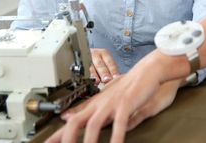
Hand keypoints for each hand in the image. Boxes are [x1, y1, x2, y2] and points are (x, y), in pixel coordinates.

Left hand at [44, 52, 179, 142]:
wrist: (147, 70)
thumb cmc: (129, 85)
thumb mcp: (107, 98)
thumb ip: (91, 110)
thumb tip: (72, 120)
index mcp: (95, 104)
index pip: (72, 120)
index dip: (58, 134)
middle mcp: (100, 104)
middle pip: (76, 122)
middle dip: (67, 138)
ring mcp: (112, 104)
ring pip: (94, 124)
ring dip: (89, 141)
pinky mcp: (126, 104)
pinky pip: (119, 124)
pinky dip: (116, 137)